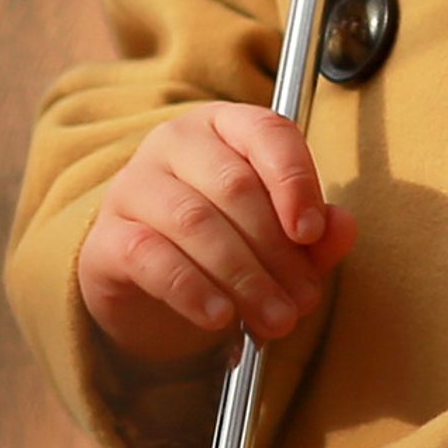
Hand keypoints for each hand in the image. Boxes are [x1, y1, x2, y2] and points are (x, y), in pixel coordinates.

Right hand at [76, 103, 353, 366]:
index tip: (311, 232)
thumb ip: (314, 232)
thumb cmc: (222, 245)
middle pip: (233, 185)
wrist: (148, 288)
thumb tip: (341, 227)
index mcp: (225, 127)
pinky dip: (191, 289)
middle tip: (302, 301)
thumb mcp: (277, 237)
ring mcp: (134, 186)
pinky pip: (150, 256)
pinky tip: (219, 315)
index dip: (294, 180)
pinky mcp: (107, 237)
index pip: (266, 132)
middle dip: (276, 251)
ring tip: (274, 319)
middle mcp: (174, 144)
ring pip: (194, 221)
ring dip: (243, 278)